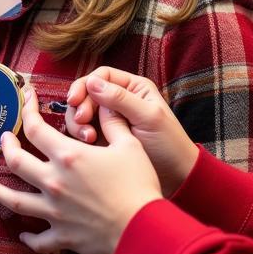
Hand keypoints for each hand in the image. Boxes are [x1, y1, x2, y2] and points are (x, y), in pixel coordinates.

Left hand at [0, 89, 161, 253]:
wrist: (144, 231)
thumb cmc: (138, 186)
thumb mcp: (129, 146)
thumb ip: (112, 122)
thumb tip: (105, 104)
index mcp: (68, 155)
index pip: (35, 127)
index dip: (26, 109)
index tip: (25, 98)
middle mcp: (54, 181)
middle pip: (15, 160)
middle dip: (6, 146)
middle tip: (3, 139)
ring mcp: (54, 210)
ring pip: (14, 200)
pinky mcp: (61, 236)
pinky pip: (38, 239)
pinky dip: (29, 237)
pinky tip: (24, 233)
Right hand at [67, 67, 197, 195]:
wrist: (176, 177)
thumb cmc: (169, 144)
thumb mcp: (148, 117)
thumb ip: (120, 98)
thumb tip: (91, 81)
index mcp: (133, 88)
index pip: (101, 76)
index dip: (85, 85)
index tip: (75, 100)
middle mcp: (119, 100)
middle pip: (87, 94)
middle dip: (80, 106)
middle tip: (82, 121)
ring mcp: (110, 120)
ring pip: (82, 113)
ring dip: (78, 122)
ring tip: (88, 138)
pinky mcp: (104, 138)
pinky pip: (84, 131)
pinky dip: (81, 136)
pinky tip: (88, 144)